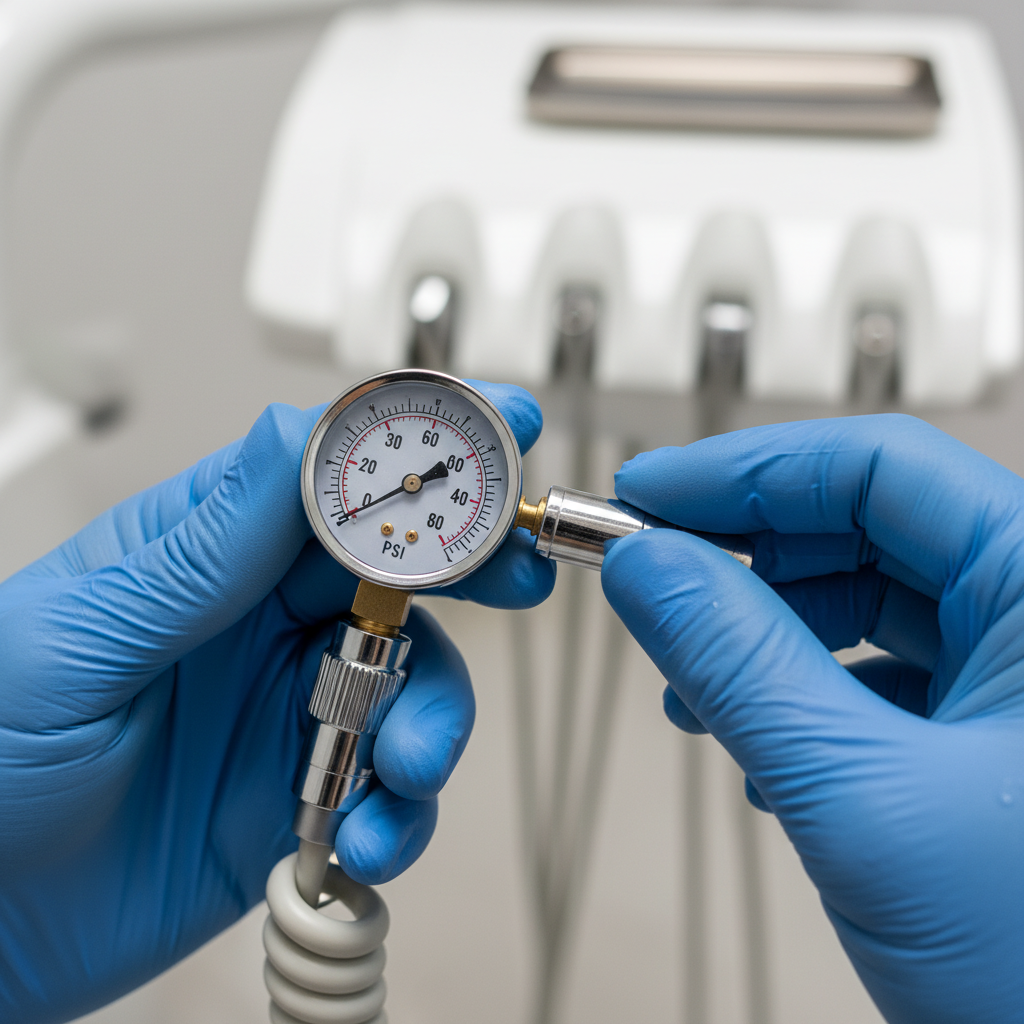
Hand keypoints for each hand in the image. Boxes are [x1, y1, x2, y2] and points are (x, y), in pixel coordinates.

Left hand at [0, 381, 553, 1023]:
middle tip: (519, 574)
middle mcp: (263, 617)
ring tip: (408, 768)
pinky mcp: (309, 788)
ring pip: (416, 680)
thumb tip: (293, 438)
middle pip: (400, 567)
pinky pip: (395, 784)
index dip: (419, 444)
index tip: (499, 426)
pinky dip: (405, 811)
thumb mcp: (77, 639)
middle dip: (470, 566)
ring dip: (433, 721)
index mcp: (208, 553)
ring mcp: (294, 703)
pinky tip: (368, 835)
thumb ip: (200, 551)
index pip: (328, 474)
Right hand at [602, 414, 1023, 1023]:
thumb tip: (646, 567)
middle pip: (868, 527)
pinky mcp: (1001, 736)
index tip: (646, 494)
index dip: (746, 471)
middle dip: (744, 556)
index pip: (879, 467)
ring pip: (871, 602)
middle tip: (648, 580)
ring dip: (765, 632)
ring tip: (693, 685)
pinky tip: (764, 746)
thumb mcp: (863, 800)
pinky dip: (807, 693)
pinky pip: (886, 673)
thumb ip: (739, 665)